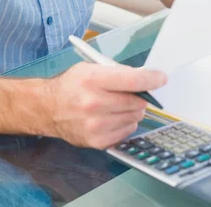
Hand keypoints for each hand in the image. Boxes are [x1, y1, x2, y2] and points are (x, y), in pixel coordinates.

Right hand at [45, 62, 166, 149]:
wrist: (48, 108)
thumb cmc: (72, 85)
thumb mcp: (90, 68)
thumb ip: (116, 72)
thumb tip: (144, 77)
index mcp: (92, 79)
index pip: (132, 80)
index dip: (151, 79)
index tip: (161, 78)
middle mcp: (93, 103)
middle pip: (137, 101)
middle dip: (142, 95)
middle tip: (137, 92)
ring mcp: (95, 125)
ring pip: (134, 117)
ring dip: (133, 110)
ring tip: (119, 104)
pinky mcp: (97, 141)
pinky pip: (127, 131)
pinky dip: (126, 122)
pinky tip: (114, 116)